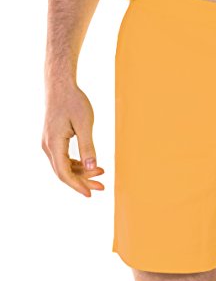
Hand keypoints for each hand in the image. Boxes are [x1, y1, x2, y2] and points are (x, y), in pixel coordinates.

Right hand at [42, 82, 104, 196]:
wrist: (61, 86)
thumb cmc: (74, 102)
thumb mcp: (84, 124)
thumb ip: (88, 146)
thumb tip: (92, 167)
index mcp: (54, 143)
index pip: (64, 172)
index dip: (77, 185)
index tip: (91, 193)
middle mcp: (48, 146)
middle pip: (63, 172)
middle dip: (82, 181)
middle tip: (102, 187)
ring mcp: (49, 143)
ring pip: (63, 166)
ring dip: (81, 173)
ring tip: (101, 174)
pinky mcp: (54, 140)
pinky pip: (64, 158)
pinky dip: (77, 164)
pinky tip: (91, 165)